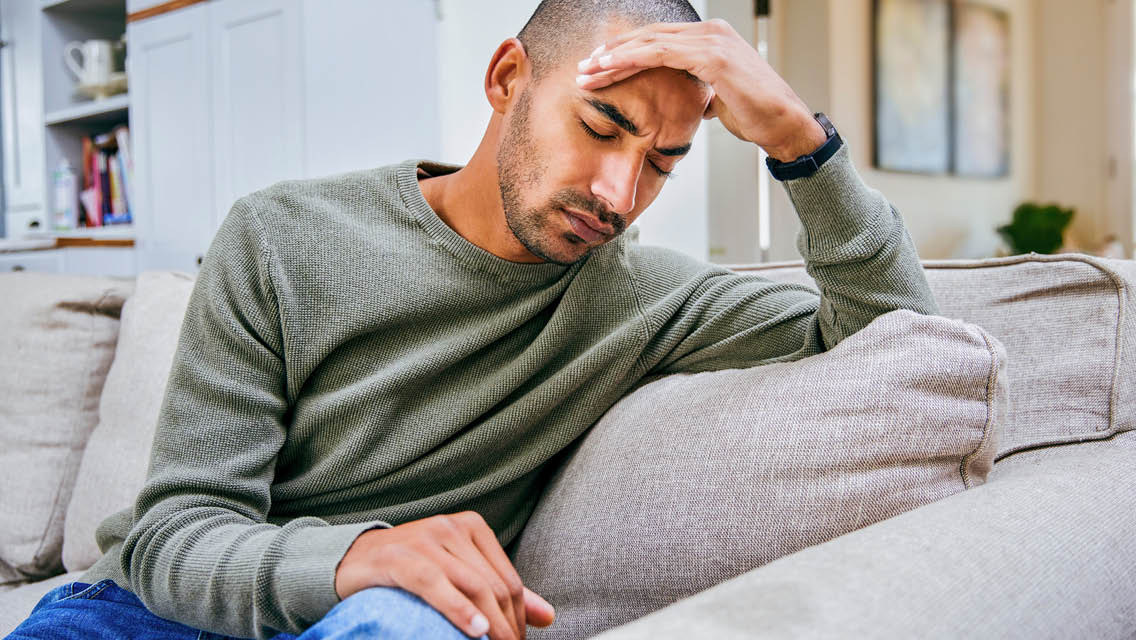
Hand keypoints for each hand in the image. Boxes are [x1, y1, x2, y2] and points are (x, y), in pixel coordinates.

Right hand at [334, 511, 555, 639]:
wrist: (352, 558)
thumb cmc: (410, 567)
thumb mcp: (458, 571)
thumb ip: (500, 589)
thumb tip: (547, 616)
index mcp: (471, 527)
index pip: (508, 579)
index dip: (520, 618)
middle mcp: (451, 527)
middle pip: (493, 586)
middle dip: (507, 626)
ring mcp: (425, 539)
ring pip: (472, 586)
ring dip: (492, 625)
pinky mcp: (400, 558)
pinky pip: (436, 585)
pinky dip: (459, 610)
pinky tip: (475, 629)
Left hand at [574, 19, 827, 161]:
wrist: (784, 124)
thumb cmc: (756, 115)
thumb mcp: (721, 97)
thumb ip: (703, 90)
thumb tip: (695, 101)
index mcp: (711, 38)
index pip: (658, 40)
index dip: (626, 53)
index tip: (599, 69)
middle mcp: (711, 31)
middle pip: (649, 36)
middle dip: (612, 54)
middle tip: (584, 69)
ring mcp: (712, 40)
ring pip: (650, 43)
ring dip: (613, 58)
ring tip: (587, 72)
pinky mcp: (712, 56)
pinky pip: (661, 53)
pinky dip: (631, 60)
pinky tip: (610, 70)